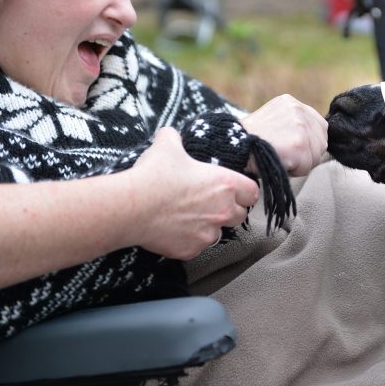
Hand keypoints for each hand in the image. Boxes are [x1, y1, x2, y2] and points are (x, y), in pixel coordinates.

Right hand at [126, 127, 259, 259]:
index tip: (234, 191)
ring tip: (187, 217)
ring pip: (218, 233)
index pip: (253, 193)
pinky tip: (173, 230)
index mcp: (226, 185)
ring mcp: (208, 233)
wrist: (132, 207)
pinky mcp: (191, 250)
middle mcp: (223, 211)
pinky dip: (188, 241)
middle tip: (208, 204)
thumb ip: (175, 138)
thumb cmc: (154, 175)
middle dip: (228, 210)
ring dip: (208, 227)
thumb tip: (170, 135)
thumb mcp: (167, 145)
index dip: (244, 191)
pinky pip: (196, 247)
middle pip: (240, 215)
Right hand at [240, 94, 327, 176]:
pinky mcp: (299, 143)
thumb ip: (293, 124)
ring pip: (316, 154)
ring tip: (279, 157)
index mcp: (290, 102)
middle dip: (306, 153)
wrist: (232, 149)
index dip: (309, 142)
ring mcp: (300, 125)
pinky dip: (295, 171)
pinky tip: (279, 162)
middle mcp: (298, 109)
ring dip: (300, 163)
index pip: (318, 125)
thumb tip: (314, 138)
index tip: (291, 148)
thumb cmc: (249, 142)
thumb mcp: (272, 121)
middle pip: (321, 140)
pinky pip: (308, 165)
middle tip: (283, 155)